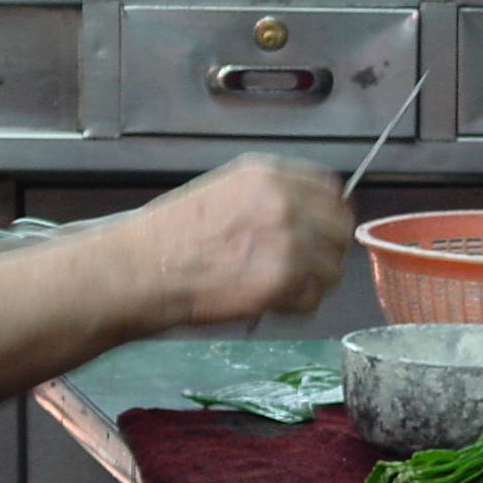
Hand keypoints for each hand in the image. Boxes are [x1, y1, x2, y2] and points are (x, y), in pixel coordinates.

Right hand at [134, 155, 354, 323]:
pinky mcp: (282, 281)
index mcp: (269, 175)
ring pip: (332, 268)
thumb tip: (307, 212)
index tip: (321, 231)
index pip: (330, 189)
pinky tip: (268, 302)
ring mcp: (287, 241)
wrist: (143, 269)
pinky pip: (312, 300)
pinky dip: (294, 307)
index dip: (328, 214)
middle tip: (302, 267)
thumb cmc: (171, 235)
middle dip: (325, 250)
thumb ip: (271, 196)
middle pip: (339, 229)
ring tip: (279, 287)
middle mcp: (284, 202)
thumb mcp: (225, 190)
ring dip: (311, 282)